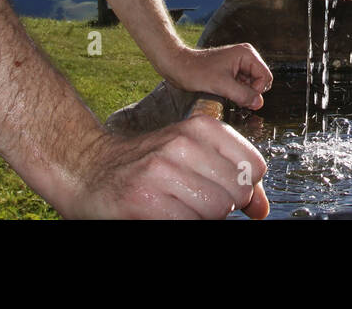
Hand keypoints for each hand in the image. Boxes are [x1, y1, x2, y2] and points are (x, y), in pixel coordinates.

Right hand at [65, 115, 269, 218]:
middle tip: (197, 200)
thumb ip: (231, 177)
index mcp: (200, 127)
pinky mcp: (145, 200)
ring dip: (203, 217)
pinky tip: (166, 213)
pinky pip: (190, 223)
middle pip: (238, 191)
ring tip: (179, 206)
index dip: (244, 187)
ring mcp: (162, 171)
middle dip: (225, 205)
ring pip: (217, 210)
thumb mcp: (192, 155)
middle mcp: (183, 144)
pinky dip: (184, 223)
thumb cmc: (146, 164)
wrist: (89, 169)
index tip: (223, 189)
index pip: (254, 166)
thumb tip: (261, 209)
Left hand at [167, 43, 272, 109]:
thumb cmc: (196, 71)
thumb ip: (242, 95)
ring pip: (252, 85)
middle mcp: (246, 56)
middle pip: (261, 81)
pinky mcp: (233, 70)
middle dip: (250, 92)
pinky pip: (243, 85)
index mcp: (247, 54)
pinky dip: (237, 92)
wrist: (179, 66)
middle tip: (233, 96)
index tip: (242, 98)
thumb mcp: (221, 85)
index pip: (265, 77)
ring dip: (242, 93)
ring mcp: (239, 63)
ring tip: (226, 92)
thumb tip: (259, 103)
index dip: (256, 91)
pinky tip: (224, 92)